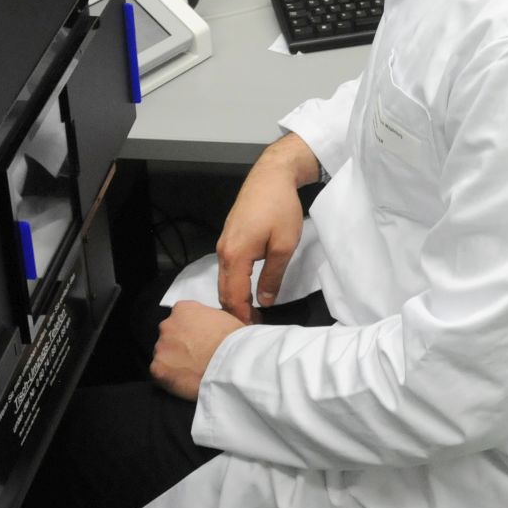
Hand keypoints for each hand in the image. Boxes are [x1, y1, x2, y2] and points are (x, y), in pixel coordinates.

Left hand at [151, 301, 245, 400]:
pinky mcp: (157, 368)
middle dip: (178, 346)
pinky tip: (184, 382)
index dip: (188, 333)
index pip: (179, 319)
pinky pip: (160, 374)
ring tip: (191, 372)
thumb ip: (207, 321)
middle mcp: (167, 324)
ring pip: (163, 355)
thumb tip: (207, 330)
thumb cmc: (233, 340)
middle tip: (194, 358)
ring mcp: (161, 347)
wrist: (231, 363)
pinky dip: (170, 378)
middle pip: (169, 336)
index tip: (198, 343)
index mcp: (183, 309)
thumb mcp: (223, 318)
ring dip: (174, 362)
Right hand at [215, 133, 316, 322]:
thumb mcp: (284, 246)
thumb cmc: (280, 208)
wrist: (271, 176)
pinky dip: (234, 283)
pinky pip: (227, 268)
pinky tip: (246, 290)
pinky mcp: (228, 237)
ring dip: (234, 298)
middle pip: (223, 291)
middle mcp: (223, 251)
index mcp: (235, 256)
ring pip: (224, 280)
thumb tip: (264, 301)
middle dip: (235, 311)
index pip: (233, 297)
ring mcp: (224, 243)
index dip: (241, 316)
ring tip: (250, 312)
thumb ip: (272, 276)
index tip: (252, 330)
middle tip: (251, 327)